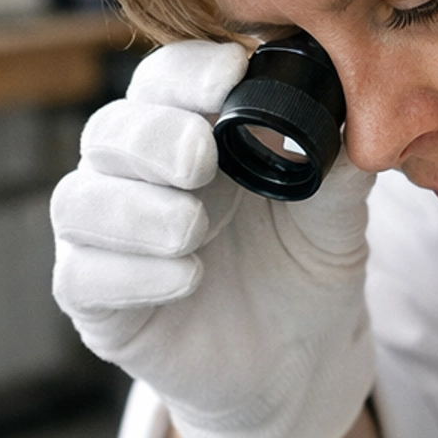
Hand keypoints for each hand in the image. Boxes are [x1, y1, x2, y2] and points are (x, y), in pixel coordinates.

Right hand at [51, 41, 374, 437]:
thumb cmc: (302, 267)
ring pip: (78, 201)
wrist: (298, 363)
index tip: (231, 75)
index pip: (167, 80)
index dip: (190, 73)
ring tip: (193, 228)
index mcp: (190, 130)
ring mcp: (109, 237)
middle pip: (110, 131)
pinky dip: (130, 273)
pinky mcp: (96, 302)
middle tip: (199, 158)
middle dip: (153, 137)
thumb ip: (340, 172)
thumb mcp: (335, 218)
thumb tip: (358, 121)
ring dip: (133, 208)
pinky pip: (81, 277)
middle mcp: (137, 175)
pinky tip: (186, 277)